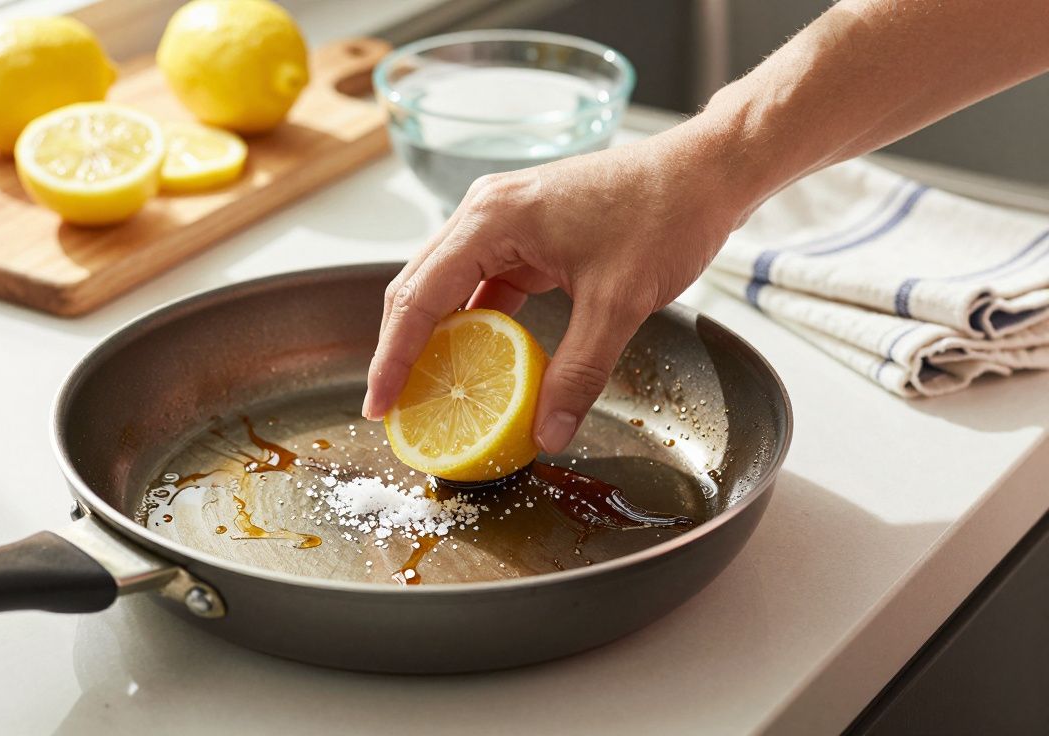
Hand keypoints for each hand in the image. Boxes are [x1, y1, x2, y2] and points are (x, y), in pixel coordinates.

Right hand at [362, 124, 749, 453]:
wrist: (706, 172)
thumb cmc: (664, 214)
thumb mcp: (618, 303)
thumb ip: (579, 372)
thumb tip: (547, 432)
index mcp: (492, 218)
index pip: (418, 297)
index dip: (393, 357)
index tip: (380, 406)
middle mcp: (485, 212)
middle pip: (418, 289)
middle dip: (402, 351)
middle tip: (396, 409)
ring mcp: (503, 220)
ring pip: (447, 287)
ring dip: (437, 339)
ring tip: (429, 393)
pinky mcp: (526, 234)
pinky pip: (484, 284)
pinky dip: (476, 325)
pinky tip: (479, 364)